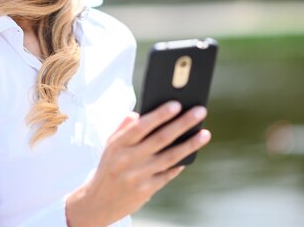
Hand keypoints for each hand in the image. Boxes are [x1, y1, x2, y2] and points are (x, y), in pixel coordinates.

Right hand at [65, 101, 210, 225]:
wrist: (99, 201)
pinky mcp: (146, 190)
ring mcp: (138, 176)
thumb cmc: (110, 165)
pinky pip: (168, 174)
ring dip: (190, 144)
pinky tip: (191, 154)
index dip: (160, 114)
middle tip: (200, 112)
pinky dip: (180, 164)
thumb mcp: (110, 144)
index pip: (141, 125)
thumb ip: (124, 127)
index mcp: (118, 144)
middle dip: (182, 123)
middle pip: (161, 138)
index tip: (177, 104)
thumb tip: (139, 112)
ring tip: (204, 133)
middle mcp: (128, 159)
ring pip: (170, 157)